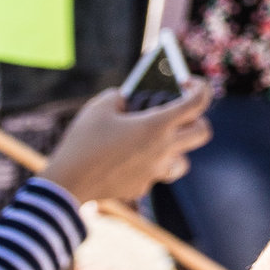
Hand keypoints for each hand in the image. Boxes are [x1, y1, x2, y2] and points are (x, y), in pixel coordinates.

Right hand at [43, 85, 212, 204]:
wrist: (67, 184)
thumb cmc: (83, 142)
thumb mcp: (98, 108)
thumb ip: (119, 96)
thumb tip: (127, 98)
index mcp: (157, 125)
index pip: (197, 103)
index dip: (199, 89)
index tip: (188, 83)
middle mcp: (164, 149)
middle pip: (203, 132)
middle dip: (196, 119)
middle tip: (177, 114)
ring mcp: (155, 171)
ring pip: (184, 159)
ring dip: (176, 148)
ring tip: (154, 141)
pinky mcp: (143, 186)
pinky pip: (156, 174)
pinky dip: (148, 165)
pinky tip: (128, 160)